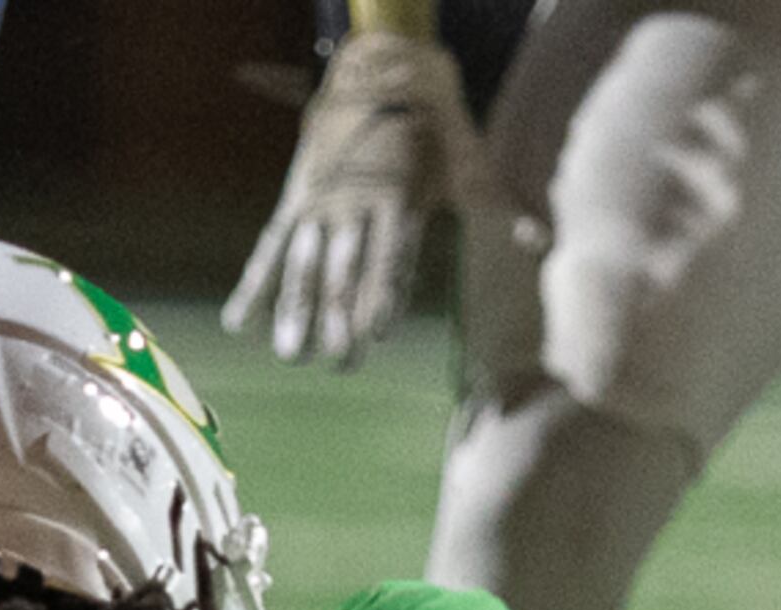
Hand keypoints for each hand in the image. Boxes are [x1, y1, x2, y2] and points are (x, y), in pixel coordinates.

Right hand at [223, 30, 469, 364]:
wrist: (379, 73)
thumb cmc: (434, 129)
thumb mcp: (469, 159)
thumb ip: (497, 203)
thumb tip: (539, 241)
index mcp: (398, 197)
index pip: (390, 255)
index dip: (384, 292)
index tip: (378, 332)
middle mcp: (352, 203)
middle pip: (347, 269)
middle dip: (343, 318)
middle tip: (342, 364)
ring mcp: (319, 204)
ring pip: (306, 264)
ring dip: (298, 312)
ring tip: (294, 356)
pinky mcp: (295, 201)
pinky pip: (270, 248)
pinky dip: (255, 286)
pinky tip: (241, 324)